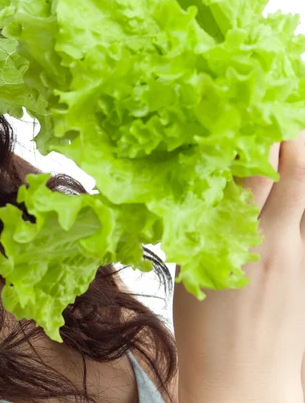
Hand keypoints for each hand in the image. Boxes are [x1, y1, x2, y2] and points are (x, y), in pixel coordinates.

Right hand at [173, 134, 304, 402]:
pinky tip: (282, 184)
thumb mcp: (193, 274)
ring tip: (281, 138)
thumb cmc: (208, 335)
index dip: (247, 135)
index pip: (249, 171)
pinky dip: (296, 191)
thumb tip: (205, 190)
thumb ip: (202, 228)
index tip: (236, 112)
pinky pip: (304, 216)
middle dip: (282, 134)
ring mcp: (301, 254)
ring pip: (304, 188)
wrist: (247, 382)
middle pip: (288, 168)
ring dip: (294, 158)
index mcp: (234, 242)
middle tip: (265, 111)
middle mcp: (275, 241)